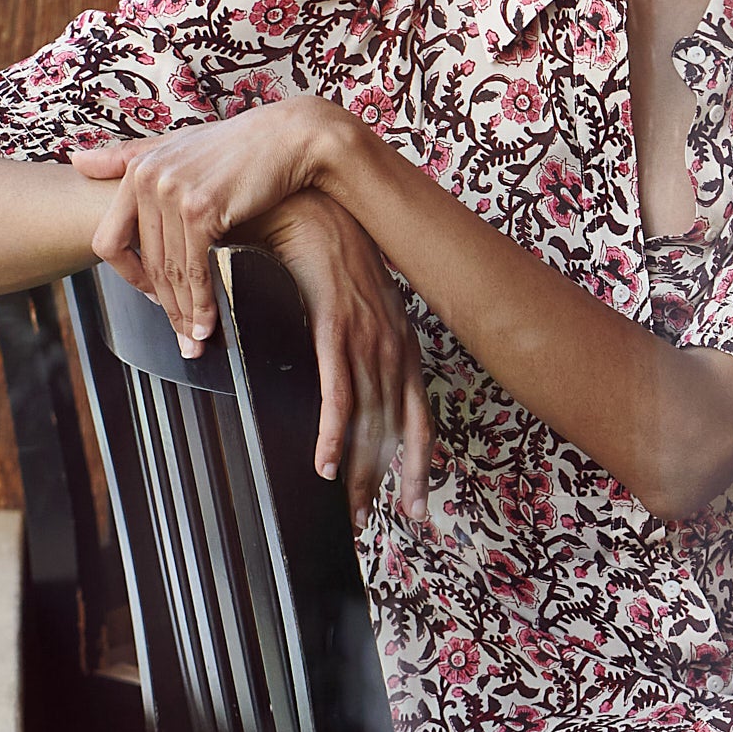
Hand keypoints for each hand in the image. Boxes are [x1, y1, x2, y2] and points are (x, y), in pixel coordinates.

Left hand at [75, 96, 351, 354]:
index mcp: (138, 168)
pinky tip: (209, 321)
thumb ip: (127, 156)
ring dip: (183, 312)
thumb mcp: (178, 144)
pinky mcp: (201, 209)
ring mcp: (172, 194)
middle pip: (145, 262)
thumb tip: (76, 162)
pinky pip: (195, 270)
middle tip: (179, 334)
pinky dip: (202, 302)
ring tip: (195, 338)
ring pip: (170, 272)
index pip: (109, 239)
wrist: (292, 137)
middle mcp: (148, 179)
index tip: (152, 295)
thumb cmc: (242, 144)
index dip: (127, 276)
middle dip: (163, 306)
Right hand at [255, 190, 433, 520]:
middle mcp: (394, 348)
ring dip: (356, 471)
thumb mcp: (354, 312)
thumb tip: (352, 387)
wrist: (315, 208)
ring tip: (345, 511)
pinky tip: (323, 465)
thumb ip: (357, 352)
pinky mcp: (336, 328)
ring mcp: (368, 339)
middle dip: (383, 483)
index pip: (416, 419)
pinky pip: (337, 391)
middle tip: (369, 524)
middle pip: (393, 431)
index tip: (415, 505)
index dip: (418, 466)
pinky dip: (332, 432)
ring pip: (367, 420)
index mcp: (401, 347)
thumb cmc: (328, 259)